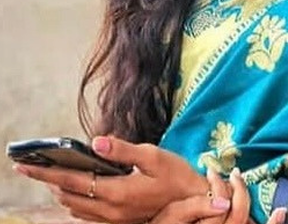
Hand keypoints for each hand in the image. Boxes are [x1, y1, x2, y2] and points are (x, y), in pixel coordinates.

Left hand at [13, 135, 209, 223]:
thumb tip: (96, 141)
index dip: (46, 171)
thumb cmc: (175, 175)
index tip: (24, 164)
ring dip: (60, 190)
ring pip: (74, 207)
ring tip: (51, 173)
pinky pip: (86, 214)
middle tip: (31, 166)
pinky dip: (74, 199)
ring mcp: (114, 219)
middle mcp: (110, 210)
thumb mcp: (153, 155)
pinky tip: (76, 188)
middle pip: (67, 195)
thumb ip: (122, 149)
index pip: (71, 180)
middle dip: (47, 180)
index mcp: (117, 191)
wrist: (192, 202)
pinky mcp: (119, 221)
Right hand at [152, 167, 286, 223]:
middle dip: (238, 189)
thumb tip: (221, 201)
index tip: (211, 171)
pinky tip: (281, 212)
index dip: (219, 184)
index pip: (221, 202)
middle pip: (238, 213)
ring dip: (257, 206)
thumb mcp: (171, 217)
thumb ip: (194, 208)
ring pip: (247, 223)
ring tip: (250, 185)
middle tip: (234, 173)